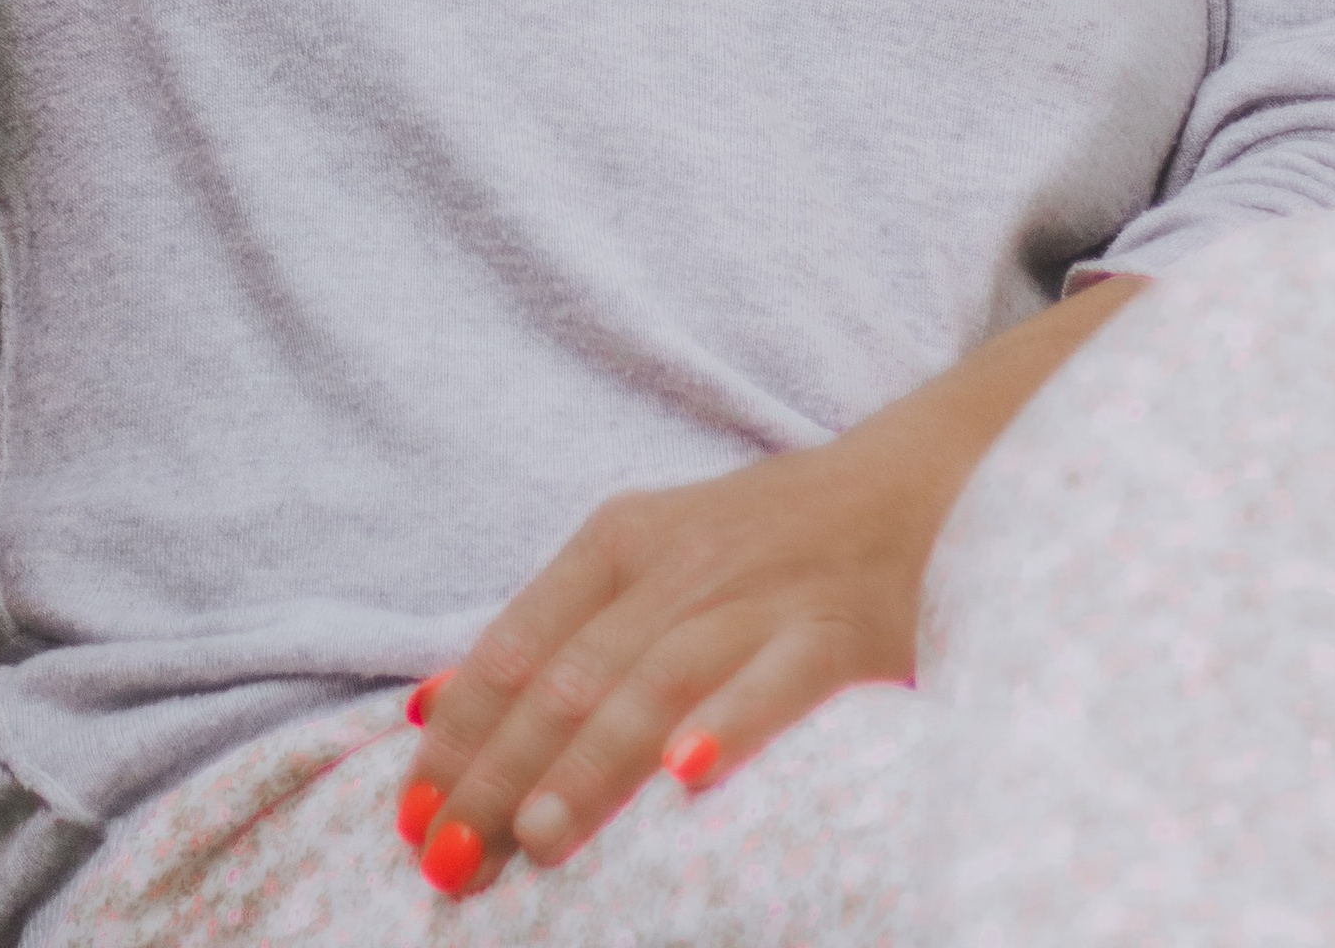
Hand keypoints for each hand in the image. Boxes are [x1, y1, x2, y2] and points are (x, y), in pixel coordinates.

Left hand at [399, 278, 1143, 893]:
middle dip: (500, 771)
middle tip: (445, 857)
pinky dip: (730, 722)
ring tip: (537, 836)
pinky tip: (688, 774)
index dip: (459, 732)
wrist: (928, 477)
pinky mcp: (843, 627)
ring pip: (655, 679)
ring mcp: (760, 592)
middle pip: (569, 675)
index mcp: (621, 542)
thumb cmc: (775, 541)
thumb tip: (439, 707)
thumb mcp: (656, 563)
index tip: (407, 813)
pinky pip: (779, 678)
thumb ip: (559, 630)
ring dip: (590, 760)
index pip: (517, 645)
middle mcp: (679, 562)